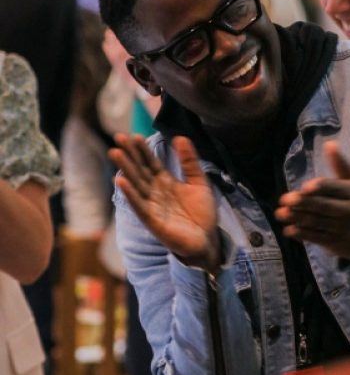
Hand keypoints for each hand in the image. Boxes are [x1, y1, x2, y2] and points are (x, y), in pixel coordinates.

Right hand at [108, 134, 220, 270]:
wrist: (208, 240)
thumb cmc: (201, 212)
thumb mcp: (199, 182)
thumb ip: (189, 161)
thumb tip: (181, 137)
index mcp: (166, 182)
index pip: (151, 162)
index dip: (143, 150)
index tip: (133, 135)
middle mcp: (155, 192)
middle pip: (140, 170)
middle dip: (129, 154)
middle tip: (118, 137)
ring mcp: (152, 206)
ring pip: (136, 185)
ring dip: (126, 169)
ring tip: (116, 153)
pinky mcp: (153, 221)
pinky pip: (139, 206)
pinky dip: (130, 194)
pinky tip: (120, 181)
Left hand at [275, 141, 349, 262]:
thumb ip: (340, 163)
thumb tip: (329, 143)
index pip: (335, 189)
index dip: (321, 187)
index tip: (305, 186)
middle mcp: (349, 211)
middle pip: (324, 206)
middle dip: (303, 203)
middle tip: (285, 199)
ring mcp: (341, 228)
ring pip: (317, 222)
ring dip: (297, 218)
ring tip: (280, 213)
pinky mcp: (334, 242)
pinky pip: (316, 238)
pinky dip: (301, 234)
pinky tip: (288, 229)